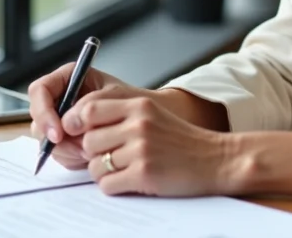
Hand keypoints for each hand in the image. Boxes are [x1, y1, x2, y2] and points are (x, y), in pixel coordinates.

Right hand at [27, 63, 146, 170]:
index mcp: (68, 78)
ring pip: (46, 140)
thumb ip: (89, 105)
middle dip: (58, 139)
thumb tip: (66, 124)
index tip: (58, 133)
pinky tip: (89, 154)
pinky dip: (72, 157)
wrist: (142, 122)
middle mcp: (60, 98)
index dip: (44, 112)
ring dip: (69, 150)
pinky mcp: (64, 140)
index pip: (40, 90)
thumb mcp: (114, 96)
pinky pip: (58, 152)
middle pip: (38, 119)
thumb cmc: (131, 101)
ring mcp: (60, 120)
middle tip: (81, 149)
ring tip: (92, 150)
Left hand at [63, 85, 231, 196]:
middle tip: (111, 156)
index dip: (75, 121)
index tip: (75, 132)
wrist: (216, 159)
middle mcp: (139, 124)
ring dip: (104, 172)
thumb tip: (76, 124)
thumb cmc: (181, 141)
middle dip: (93, 152)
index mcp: (139, 105)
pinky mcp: (144, 174)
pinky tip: (131, 181)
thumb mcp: (152, 116)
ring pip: (95, 165)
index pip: (88, 107)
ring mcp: (141, 149)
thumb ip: (119, 115)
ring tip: (124, 169)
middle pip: (88, 140)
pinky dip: (114, 186)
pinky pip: (107, 184)